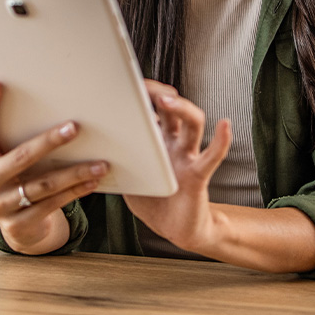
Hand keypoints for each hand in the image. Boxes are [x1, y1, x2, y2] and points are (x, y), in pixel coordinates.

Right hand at [0, 83, 108, 254]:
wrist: (18, 224)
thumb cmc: (14, 174)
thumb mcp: (1, 152)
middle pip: (20, 157)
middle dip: (50, 141)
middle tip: (75, 127)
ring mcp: (0, 206)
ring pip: (43, 185)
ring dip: (74, 173)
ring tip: (100, 163)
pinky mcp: (18, 225)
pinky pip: (52, 205)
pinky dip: (75, 192)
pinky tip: (92, 181)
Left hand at [124, 80, 231, 254]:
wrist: (176, 231)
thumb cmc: (153, 203)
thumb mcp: (128, 180)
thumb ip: (116, 164)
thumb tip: (89, 151)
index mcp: (157, 142)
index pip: (153, 110)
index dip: (144, 95)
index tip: (128, 84)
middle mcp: (174, 144)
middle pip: (172, 109)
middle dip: (160, 94)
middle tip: (145, 86)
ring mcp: (187, 157)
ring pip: (192, 124)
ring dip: (182, 109)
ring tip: (169, 101)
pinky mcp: (198, 176)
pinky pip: (211, 156)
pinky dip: (221, 141)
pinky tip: (224, 126)